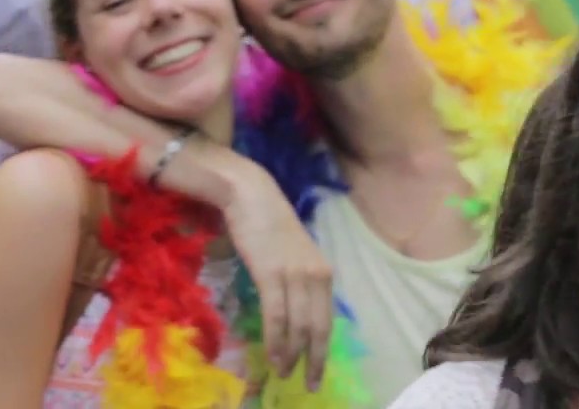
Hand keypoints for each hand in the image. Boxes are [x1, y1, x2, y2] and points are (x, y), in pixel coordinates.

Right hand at [222, 169, 332, 389]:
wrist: (251, 195)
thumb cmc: (268, 224)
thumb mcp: (293, 256)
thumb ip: (298, 282)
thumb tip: (294, 316)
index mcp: (323, 273)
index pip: (327, 320)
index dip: (322, 350)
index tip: (317, 372)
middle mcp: (316, 275)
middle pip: (317, 328)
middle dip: (313, 360)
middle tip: (307, 384)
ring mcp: (295, 274)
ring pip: (297, 326)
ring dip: (290, 354)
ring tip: (283, 373)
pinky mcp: (272, 273)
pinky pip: (276, 315)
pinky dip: (275, 339)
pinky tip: (272, 355)